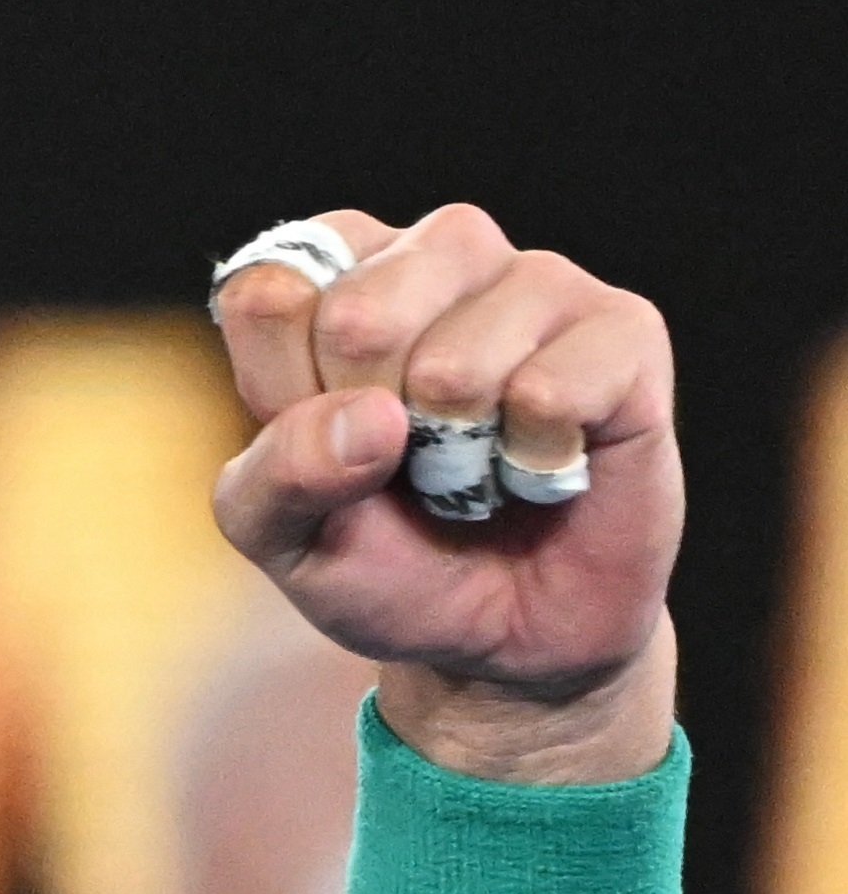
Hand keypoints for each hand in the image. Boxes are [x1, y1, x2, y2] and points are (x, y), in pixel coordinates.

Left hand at [210, 203, 678, 781]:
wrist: (502, 637)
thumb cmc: (384, 562)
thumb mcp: (286, 539)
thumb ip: (279, 476)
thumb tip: (370, 417)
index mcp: (335, 274)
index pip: (270, 292)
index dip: (283, 395)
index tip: (324, 440)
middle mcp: (438, 256)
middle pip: (358, 316)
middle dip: (371, 428)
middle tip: (406, 461)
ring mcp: (537, 282)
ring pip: (457, 363)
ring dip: (456, 454)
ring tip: (477, 464)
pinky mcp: (624, 331)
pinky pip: (556, 388)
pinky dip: (534, 460)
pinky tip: (544, 464)